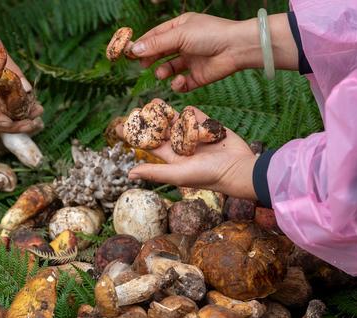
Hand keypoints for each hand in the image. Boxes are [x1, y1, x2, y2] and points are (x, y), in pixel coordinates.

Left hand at [118, 105, 257, 198]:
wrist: (237, 167)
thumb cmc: (207, 176)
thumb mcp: (177, 174)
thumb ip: (154, 172)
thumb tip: (129, 173)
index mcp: (171, 157)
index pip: (148, 144)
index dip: (134, 135)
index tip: (119, 126)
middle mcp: (180, 145)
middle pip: (159, 128)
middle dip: (149, 119)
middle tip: (137, 109)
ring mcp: (194, 134)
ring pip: (176, 118)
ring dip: (165, 112)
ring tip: (153, 103)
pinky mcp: (207, 125)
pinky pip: (194, 114)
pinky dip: (191, 114)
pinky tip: (189, 116)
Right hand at [131, 12, 297, 91]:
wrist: (236, 49)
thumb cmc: (209, 35)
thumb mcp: (179, 35)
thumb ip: (156, 44)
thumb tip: (133, 50)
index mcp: (180, 28)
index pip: (155, 36)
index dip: (142, 44)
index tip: (128, 53)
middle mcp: (185, 44)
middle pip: (160, 52)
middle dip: (150, 59)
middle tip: (141, 66)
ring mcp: (191, 61)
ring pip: (169, 68)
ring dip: (163, 72)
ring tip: (161, 73)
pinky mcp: (198, 77)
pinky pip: (182, 83)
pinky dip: (178, 84)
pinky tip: (180, 81)